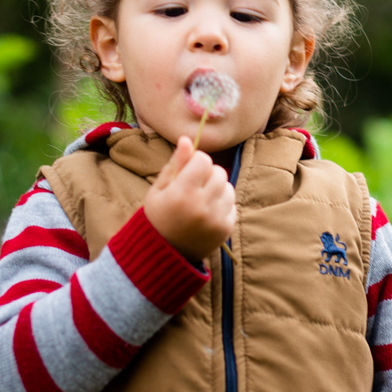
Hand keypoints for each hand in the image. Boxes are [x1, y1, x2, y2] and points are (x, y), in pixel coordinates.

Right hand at [144, 136, 236, 262]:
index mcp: (181, 193)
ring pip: (228, 187)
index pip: (203, 160)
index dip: (196, 162)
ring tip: (200, 200)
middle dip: (207, 174)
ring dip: (217, 189)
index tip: (187, 172)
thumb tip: (187, 139)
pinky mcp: (226, 229)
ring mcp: (216, 219)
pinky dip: (222, 205)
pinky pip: (232, 204)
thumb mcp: (159, 189)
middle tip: (193, 187)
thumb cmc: (158, 216)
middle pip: (219, 172)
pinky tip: (207, 213)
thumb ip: (175, 164)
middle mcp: (202, 206)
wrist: (165, 253)